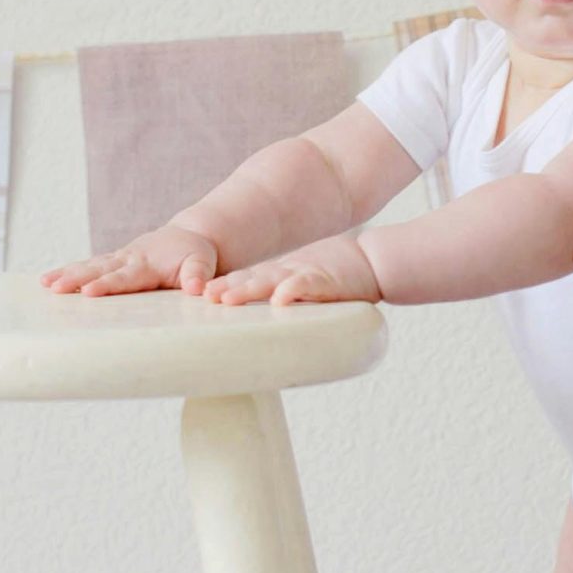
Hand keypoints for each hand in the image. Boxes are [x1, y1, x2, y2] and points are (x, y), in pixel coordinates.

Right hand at [38, 223, 220, 295]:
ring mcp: (118, 258)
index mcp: (148, 264)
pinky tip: (48, 281)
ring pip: (89, 266)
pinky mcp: (112, 261)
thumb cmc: (195, 255)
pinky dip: (68, 271)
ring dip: (66, 274)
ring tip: (45, 284)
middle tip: (55, 287)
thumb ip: (198, 274)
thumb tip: (197, 288)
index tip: (88, 292)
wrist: (187, 237)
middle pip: (99, 270)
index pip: (125, 277)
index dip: (107, 285)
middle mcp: (128, 259)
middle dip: (76, 279)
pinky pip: (88, 265)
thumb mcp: (202, 263)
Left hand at [202, 233, 381, 306]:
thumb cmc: (338, 275)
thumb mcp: (303, 283)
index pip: (247, 280)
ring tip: (227, 298)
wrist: (372, 261)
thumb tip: (262, 311)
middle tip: (204, 297)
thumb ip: (283, 294)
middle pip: (251, 279)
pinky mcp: (326, 281)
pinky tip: (280, 298)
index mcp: (281, 276)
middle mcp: (287, 274)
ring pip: (271, 281)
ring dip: (248, 289)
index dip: (224, 285)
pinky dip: (293, 290)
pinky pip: (307, 285)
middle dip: (227, 288)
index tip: (199, 296)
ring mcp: (305, 275)